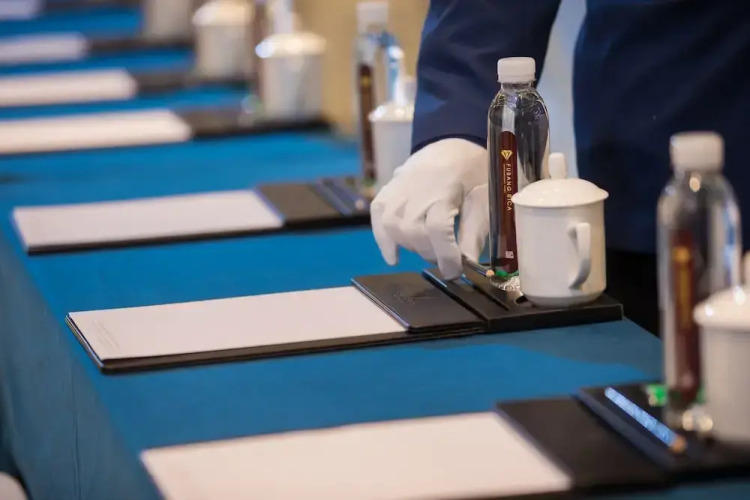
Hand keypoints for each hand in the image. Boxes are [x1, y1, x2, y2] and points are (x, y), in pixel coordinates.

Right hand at [370, 138, 488, 279]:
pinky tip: (393, 255)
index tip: (454, 272)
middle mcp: (416, 189)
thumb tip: (468, 264)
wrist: (455, 142)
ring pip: (393, 226)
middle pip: (413, 232)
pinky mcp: (388, 190)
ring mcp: (398, 188)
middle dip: (430, 253)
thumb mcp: (483, 200)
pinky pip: (378, 216)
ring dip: (410, 246)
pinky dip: (382, 239)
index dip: (445, 256)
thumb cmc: (474, 172)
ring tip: (427, 249)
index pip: (437, 230)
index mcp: (444, 189)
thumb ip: (474, 232)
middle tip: (445, 258)